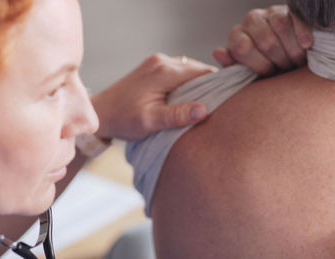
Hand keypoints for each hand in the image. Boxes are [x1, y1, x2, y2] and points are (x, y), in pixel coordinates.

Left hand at [92, 54, 216, 141]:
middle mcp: (162, 61)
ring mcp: (158, 62)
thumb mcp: (150, 122)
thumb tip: (204, 110)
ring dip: (201, 85)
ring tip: (209, 104)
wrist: (100, 112)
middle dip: (213, 85)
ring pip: (191, 70)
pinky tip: (192, 99)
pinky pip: (181, 72)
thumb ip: (177, 115)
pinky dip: (189, 83)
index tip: (234, 98)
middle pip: (200, 70)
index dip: (221, 84)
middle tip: (225, 104)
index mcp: (164, 72)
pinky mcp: (155, 67)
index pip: (204, 73)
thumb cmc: (123, 120)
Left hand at [213, 5, 311, 75]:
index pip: (243, 49)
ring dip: (293, 49)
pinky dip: (303, 34)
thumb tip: (218, 53)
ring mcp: (270, 13)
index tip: (270, 74)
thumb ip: (233, 68)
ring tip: (297, 60)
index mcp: (237, 37)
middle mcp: (250, 21)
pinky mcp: (289, 10)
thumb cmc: (266, 70)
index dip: (260, 65)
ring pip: (281, 26)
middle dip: (280, 60)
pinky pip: (296, 19)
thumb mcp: (248, 75)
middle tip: (287, 68)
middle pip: (266, 41)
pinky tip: (306, 45)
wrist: (288, 57)